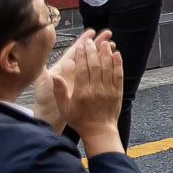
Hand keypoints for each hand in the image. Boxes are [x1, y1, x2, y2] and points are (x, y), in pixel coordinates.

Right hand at [44, 30, 124, 150]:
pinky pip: (118, 75)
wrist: (99, 131)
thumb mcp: (65, 108)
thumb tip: (54, 76)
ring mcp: (108, 90)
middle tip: (90, 41)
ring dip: (106, 54)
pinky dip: (118, 63)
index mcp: (82, 93)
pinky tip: (116, 54)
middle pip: (95, 66)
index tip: (80, 46)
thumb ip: (59, 92)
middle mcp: (96, 90)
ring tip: (104, 42)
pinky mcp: (118, 92)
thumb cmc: (80, 120)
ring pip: (108, 68)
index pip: (82, 69)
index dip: (82, 56)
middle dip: (93, 51)